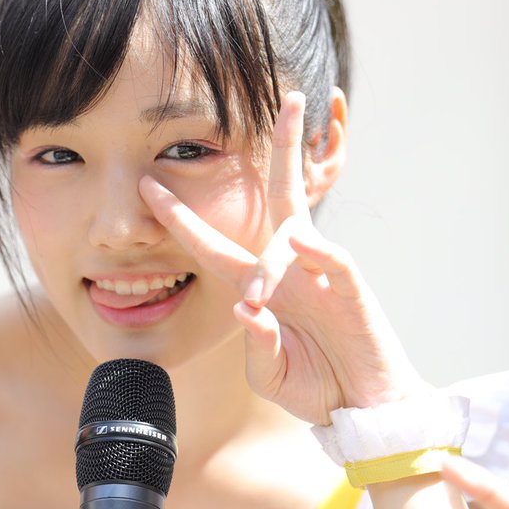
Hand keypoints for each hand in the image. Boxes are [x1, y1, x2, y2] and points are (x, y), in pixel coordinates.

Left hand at [140, 91, 423, 424]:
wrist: (361, 410)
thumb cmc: (315, 387)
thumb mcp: (268, 373)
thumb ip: (255, 343)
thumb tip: (244, 308)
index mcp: (261, 288)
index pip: (214, 245)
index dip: (181, 217)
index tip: (147, 183)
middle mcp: (291, 270)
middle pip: (281, 196)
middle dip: (283, 148)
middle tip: (285, 98)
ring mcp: (323, 276)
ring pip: (296, 231)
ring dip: (270, 262)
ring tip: (261, 302)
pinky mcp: (353, 291)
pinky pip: (336, 260)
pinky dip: (319, 251)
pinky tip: (304, 246)